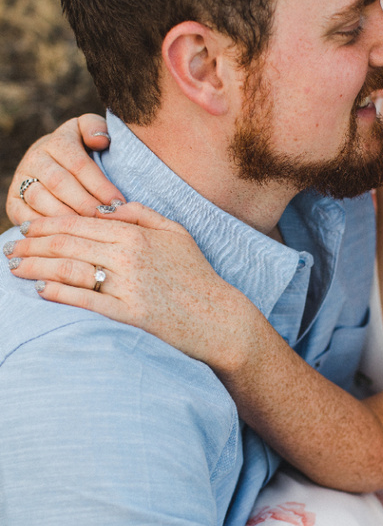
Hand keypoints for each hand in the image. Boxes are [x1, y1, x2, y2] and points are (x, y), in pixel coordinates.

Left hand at [5, 202, 255, 369]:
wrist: (218, 318)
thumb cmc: (197, 275)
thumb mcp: (175, 232)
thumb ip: (141, 214)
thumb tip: (107, 208)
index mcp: (136, 234)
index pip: (80, 224)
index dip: (47, 225)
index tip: (26, 228)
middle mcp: (129, 257)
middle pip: (68, 245)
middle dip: (32, 245)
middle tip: (9, 248)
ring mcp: (128, 286)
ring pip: (71, 271)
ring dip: (37, 268)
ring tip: (15, 268)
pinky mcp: (129, 314)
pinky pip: (87, 301)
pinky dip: (60, 295)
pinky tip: (41, 291)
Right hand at [6, 114, 123, 224]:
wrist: (51, 162)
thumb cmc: (82, 151)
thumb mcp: (89, 132)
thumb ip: (96, 128)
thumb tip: (100, 140)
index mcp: (57, 141)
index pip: (79, 164)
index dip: (100, 185)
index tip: (118, 202)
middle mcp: (35, 158)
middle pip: (60, 183)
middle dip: (85, 204)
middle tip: (104, 219)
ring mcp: (21, 180)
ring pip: (40, 200)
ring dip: (65, 217)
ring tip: (88, 229)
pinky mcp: (13, 201)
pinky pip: (25, 216)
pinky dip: (44, 227)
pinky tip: (65, 235)